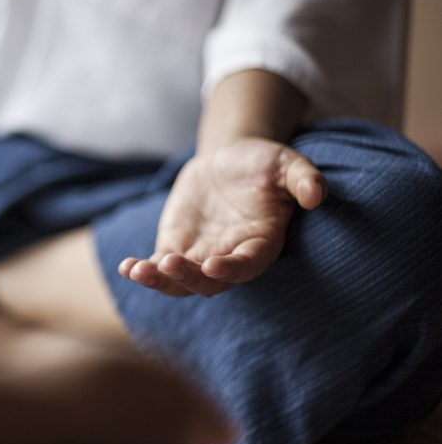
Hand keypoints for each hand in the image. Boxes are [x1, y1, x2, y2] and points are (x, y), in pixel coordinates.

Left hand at [118, 137, 326, 296]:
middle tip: (169, 264)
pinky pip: (158, 267)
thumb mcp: (285, 162)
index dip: (232, 269)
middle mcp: (230, 257)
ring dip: (160, 282)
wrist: (228, 161)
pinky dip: (143, 270)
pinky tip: (126, 267)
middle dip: (188, 277)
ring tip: (137, 270)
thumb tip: (318, 194)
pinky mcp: (175, 248)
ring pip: (180, 282)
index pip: (248, 265)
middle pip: (210, 282)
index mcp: (261, 243)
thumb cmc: (263, 164)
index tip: (212, 265)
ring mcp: (200, 257)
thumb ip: (302, 177)